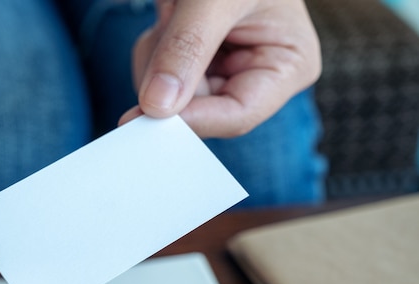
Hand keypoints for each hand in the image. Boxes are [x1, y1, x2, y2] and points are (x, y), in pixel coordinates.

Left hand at [120, 0, 320, 137]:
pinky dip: (152, 50)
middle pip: (200, 109)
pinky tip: (168, 17)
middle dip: (170, 76)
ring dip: (158, 58)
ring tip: (174, 13)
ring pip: (173, 97)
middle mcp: (256, 74)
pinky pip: (159, 77)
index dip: (194, 120)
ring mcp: (223, 69)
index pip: (239, 114)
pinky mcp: (194, 62)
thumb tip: (157, 105)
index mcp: (287, 64)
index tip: (148, 115)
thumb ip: (188, 48)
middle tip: (167, 27)